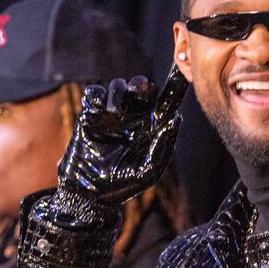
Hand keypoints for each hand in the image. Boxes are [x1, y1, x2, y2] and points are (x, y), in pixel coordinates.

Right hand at [57, 68, 187, 205]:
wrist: (88, 192)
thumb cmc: (120, 187)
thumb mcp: (147, 172)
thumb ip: (163, 147)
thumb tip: (175, 119)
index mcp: (150, 128)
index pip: (164, 103)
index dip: (173, 88)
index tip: (180, 74)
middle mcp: (133, 118)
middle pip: (141, 87)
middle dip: (140, 85)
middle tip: (139, 91)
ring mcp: (110, 115)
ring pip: (118, 85)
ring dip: (118, 94)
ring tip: (114, 115)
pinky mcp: (89, 115)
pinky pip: (94, 92)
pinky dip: (96, 97)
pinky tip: (96, 113)